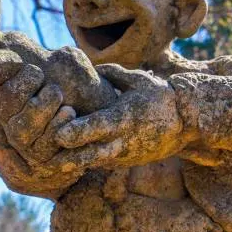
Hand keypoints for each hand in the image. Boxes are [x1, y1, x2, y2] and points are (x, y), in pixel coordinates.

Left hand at [53, 64, 185, 168]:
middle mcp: (122, 140)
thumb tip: (88, 67)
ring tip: (51, 160)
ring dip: (73, 162)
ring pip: (92, 163)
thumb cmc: (160, 97)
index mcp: (124, 117)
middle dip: (67, 157)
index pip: (96, 127)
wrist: (185, 124)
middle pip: (89, 154)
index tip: (58, 133)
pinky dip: (86, 161)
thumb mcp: (138, 80)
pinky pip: (100, 163)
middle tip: (46, 155)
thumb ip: (111, 74)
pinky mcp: (125, 163)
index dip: (75, 131)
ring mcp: (123, 155)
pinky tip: (69, 158)